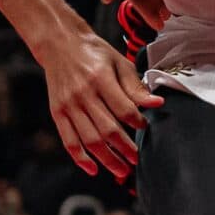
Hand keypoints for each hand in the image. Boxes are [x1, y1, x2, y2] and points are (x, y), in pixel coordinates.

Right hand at [37, 22, 161, 178]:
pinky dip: (80, 158)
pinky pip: (69, 141)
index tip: (145, 128)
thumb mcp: (119, 63)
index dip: (137, 122)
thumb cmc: (94, 53)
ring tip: (121, 170)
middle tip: (137, 159)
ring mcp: (68, 105)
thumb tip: (156, 104)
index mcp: (100, 78)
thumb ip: (135, 87)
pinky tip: (93, 169)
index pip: (123, 109)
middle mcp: (83, 94)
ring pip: (90, 140)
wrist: (60, 44)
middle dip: (125, 149)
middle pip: (107, 129)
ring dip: (107, 159)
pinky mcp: (58, 113)